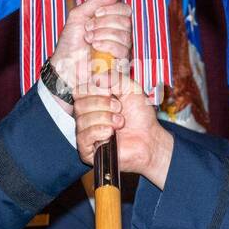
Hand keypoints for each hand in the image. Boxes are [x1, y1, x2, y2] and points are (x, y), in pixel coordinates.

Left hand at [47, 0, 132, 112]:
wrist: (64, 64)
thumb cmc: (70, 42)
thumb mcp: (79, 15)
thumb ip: (97, 1)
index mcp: (111, 22)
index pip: (125, 10)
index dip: (113, 9)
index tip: (96, 13)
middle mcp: (119, 34)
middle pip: (126, 21)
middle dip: (104, 23)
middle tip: (88, 28)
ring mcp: (121, 49)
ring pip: (125, 35)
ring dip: (103, 34)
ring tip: (89, 39)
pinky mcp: (120, 63)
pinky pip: (123, 49)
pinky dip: (107, 45)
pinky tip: (95, 47)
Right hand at [74, 68, 173, 188]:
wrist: (150, 139)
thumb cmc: (140, 116)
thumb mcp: (131, 88)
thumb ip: (114, 78)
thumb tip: (95, 78)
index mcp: (93, 100)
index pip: (79, 90)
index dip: (94, 89)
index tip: (111, 93)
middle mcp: (86, 116)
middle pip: (79, 104)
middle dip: (102, 104)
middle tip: (119, 109)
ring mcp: (86, 133)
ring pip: (81, 120)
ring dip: (105, 118)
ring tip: (120, 123)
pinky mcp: (87, 150)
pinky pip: (83, 137)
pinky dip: (99, 131)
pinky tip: (110, 134)